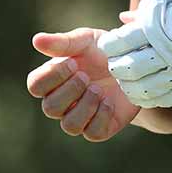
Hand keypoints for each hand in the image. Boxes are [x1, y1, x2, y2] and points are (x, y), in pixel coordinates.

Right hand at [26, 24, 139, 141]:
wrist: (136, 65)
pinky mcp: (100, 128)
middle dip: (70, 90)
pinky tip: (109, 101)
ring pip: (70, 125)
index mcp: (53, 80)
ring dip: (85, 105)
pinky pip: (93, 133)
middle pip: (50, 108)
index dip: (52, 76)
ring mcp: (81, 117)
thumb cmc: (104, 51)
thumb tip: (36, 40)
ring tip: (98, 89)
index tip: (73, 62)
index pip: (35, 86)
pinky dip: (101, 116)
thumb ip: (62, 42)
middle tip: (87, 76)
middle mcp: (62, 102)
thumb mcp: (86, 40)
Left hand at [95, 0, 171, 150]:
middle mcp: (168, 53)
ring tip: (130, 81)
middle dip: (118, 67)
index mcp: (162, 28)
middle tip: (119, 64)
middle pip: (127, 68)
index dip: (111, 44)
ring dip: (133, 86)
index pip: (120, 40)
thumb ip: (155, 9)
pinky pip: (166, 100)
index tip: (113, 44)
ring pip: (144, 89)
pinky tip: (149, 91)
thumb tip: (127, 18)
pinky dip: (153, 98)